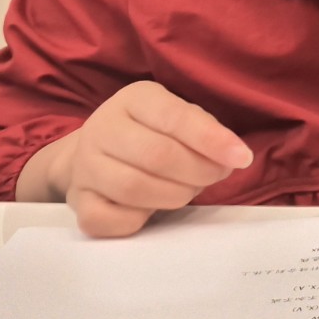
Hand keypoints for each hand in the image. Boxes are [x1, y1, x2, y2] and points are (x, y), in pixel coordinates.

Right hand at [33, 81, 251, 237]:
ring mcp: (85, 166)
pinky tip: (153, 208)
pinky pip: (106, 219)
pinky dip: (138, 219)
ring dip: (175, 195)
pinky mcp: (77, 201)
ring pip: (133, 188)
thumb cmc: (151, 131)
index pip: (175, 117)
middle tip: (216, 176)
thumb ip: (204, 131)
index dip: (212, 139)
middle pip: (157, 155)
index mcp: (133, 98)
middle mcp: (102, 128)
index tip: (241, 158)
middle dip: (198, 171)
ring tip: (189, 190)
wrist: (96, 152)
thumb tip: (233, 156)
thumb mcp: (177, 116)